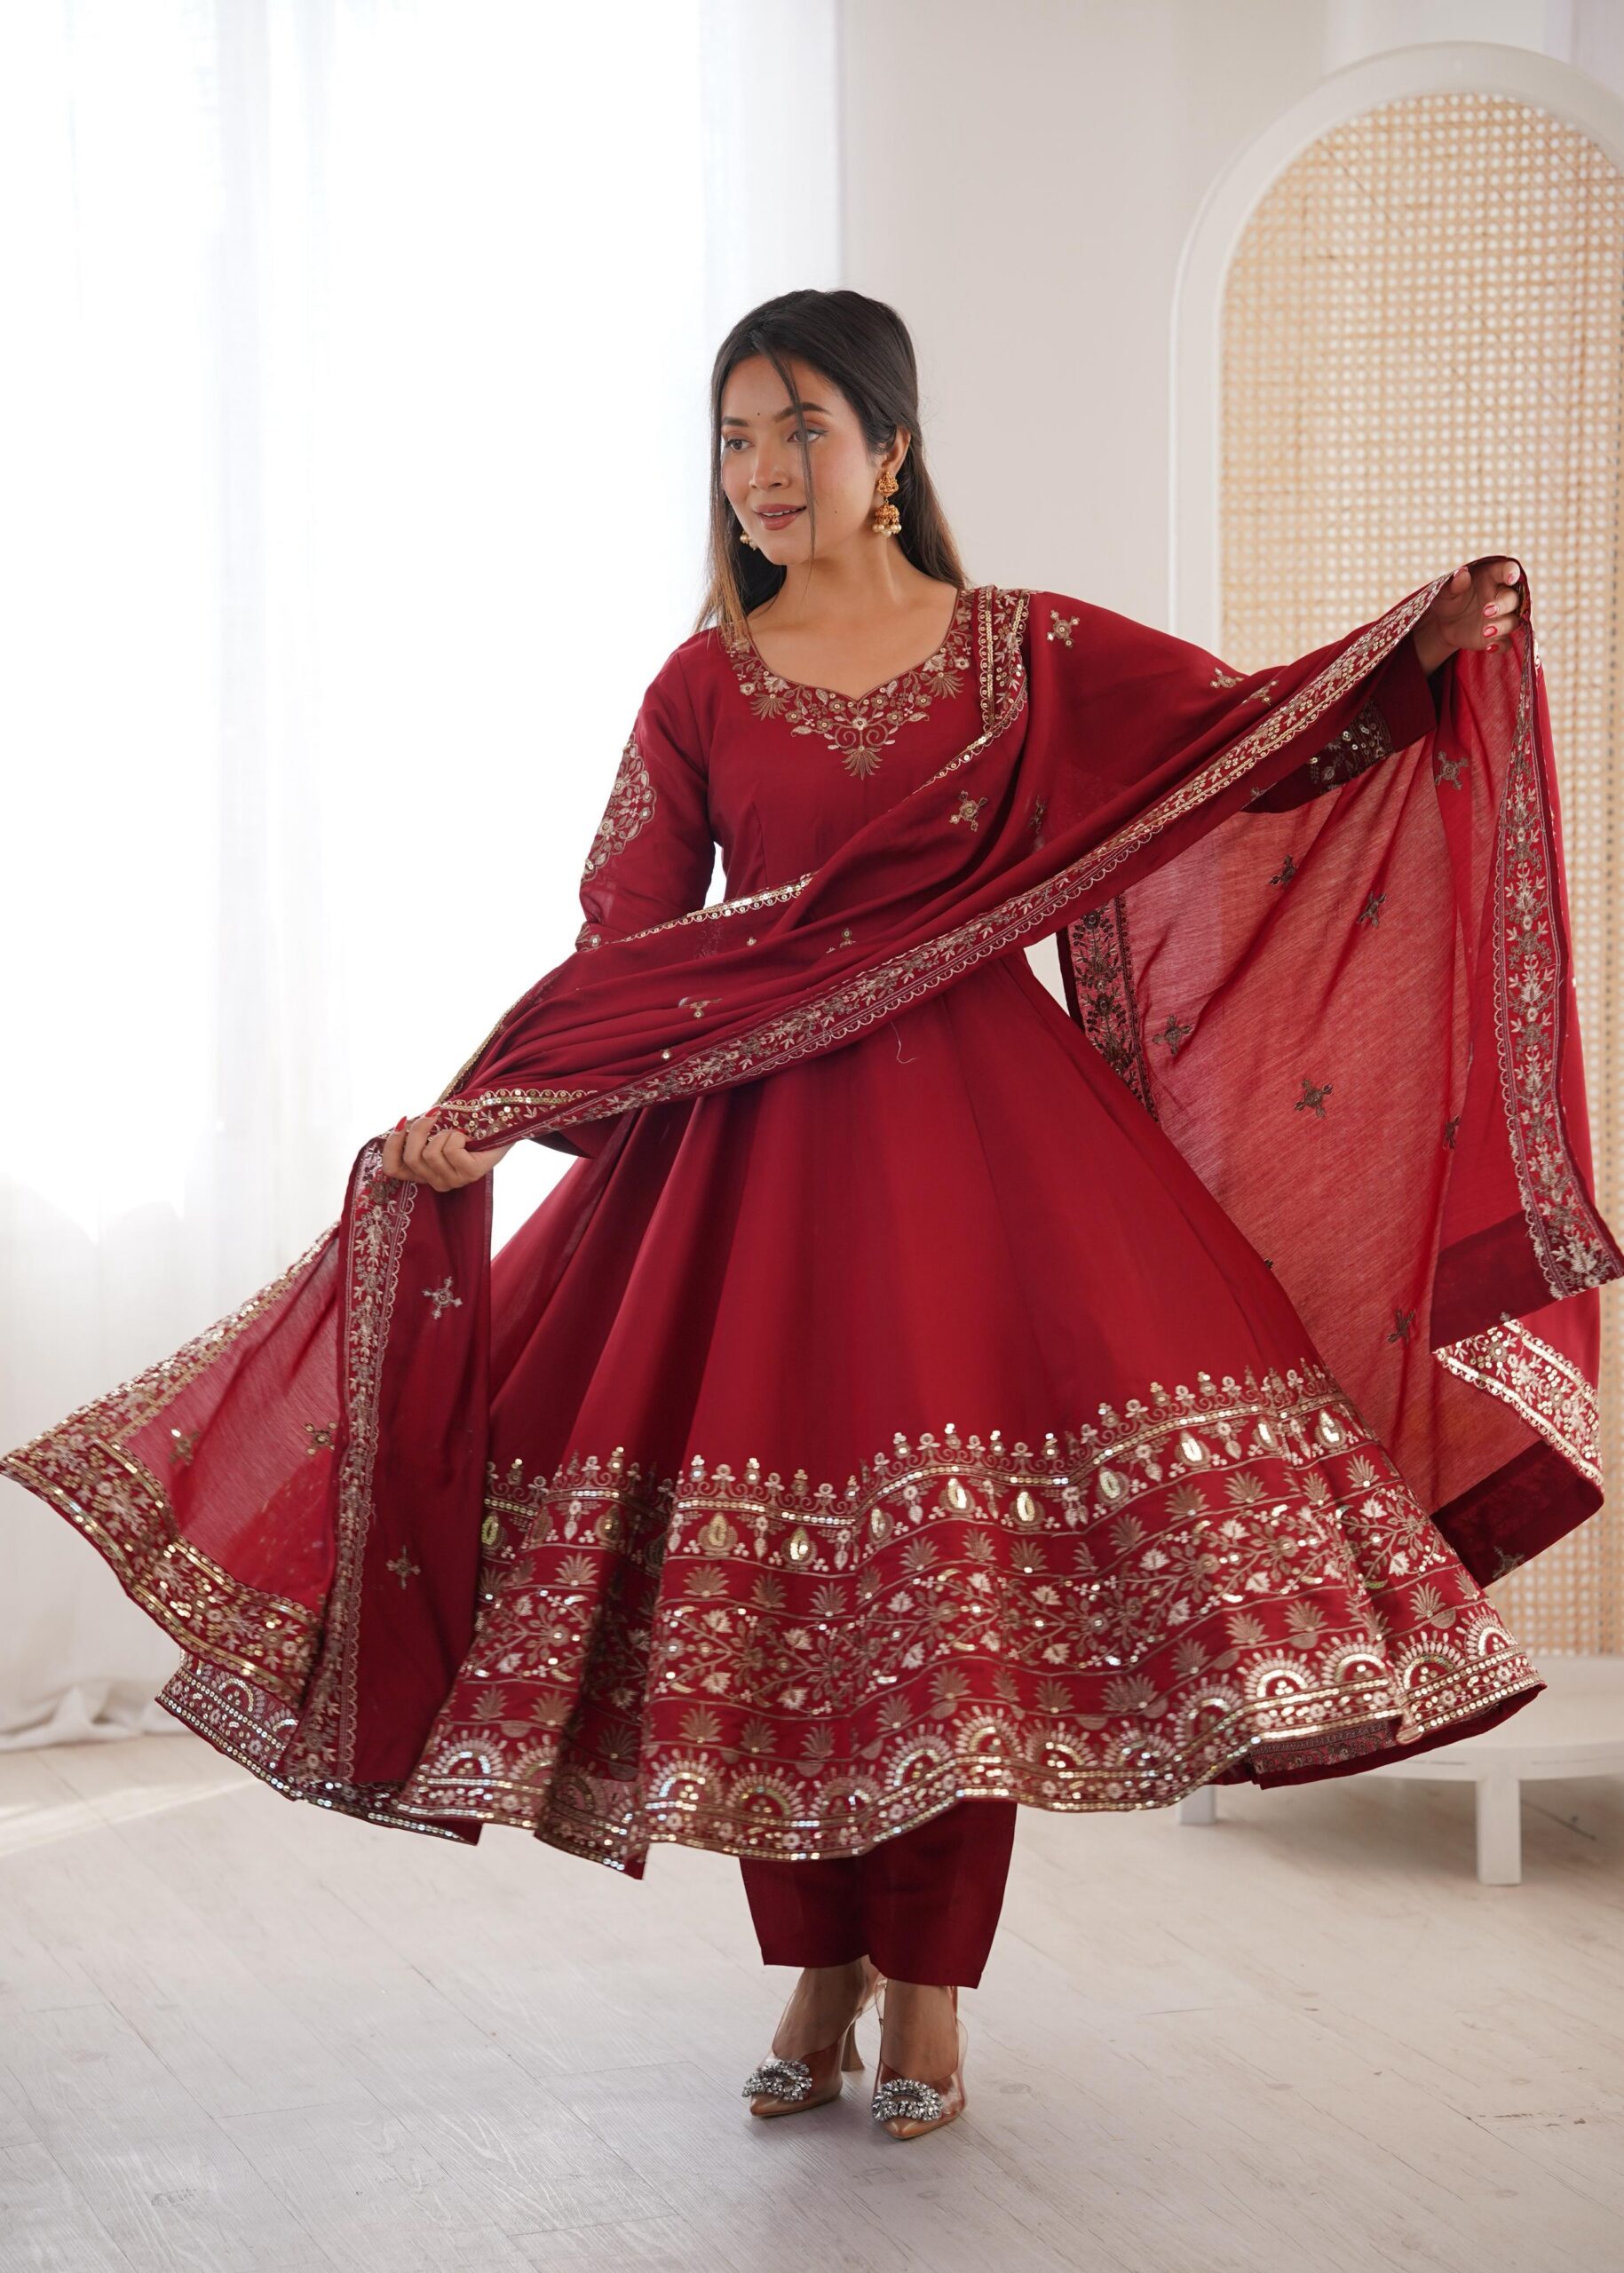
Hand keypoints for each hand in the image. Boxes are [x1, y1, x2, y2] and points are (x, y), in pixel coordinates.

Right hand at [379, 1106, 513, 1189]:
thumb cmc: (464, 1125)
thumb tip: (401, 1124)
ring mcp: (454, 1181)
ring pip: (430, 1154)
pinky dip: (457, 1136)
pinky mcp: (471, 1174)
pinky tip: (468, 1138)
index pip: (393, 1169)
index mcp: (424, 1172)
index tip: (403, 1123)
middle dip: (419, 1130)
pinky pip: (450, 1151)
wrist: (500, 1123)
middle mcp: (436, 1181)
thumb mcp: (434, 1127)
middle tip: (433, 1115)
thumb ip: (416, 1132)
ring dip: (443, 1133)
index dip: (391, 1146)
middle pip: (411, 1158)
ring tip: (457, 1132)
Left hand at [1412, 557, 1522, 674]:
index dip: (1512, 572)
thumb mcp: (1445, 591)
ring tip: (1485, 631)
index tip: (1511, 578)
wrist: (1443, 624)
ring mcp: (1502, 617)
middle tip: (1486, 611)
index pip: (1507, 570)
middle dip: (1503, 605)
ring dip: (1502, 626)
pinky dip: (1501, 646)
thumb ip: (1454, 584)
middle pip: (1513, 599)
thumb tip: (1461, 573)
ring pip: (1513, 621)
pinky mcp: (1498, 636)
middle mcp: (1501, 596)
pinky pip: (1507, 642)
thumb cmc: (1448, 600)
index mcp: (1491, 577)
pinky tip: (1490, 647)